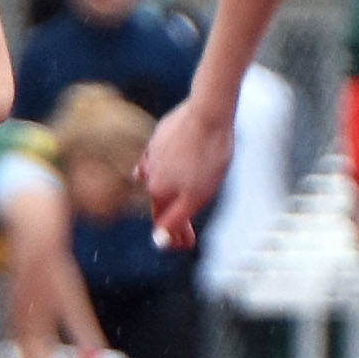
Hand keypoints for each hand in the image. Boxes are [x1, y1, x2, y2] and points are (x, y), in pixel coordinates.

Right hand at [140, 92, 232, 250]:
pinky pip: (163, 157)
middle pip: (160, 201)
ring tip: (180, 204)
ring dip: (171, 193)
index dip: (175, 237)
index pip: (162, 221)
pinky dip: (169, 169)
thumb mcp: (196, 196)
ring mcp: (154, 150)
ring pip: (161, 178)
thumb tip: (158, 240)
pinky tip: (172, 170)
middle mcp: (149, 172)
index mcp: (158, 190)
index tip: (187, 244)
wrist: (209, 113)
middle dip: (174, 218)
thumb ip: (176, 220)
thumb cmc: (207, 156)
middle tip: (188, 233)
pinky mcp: (162, 133)